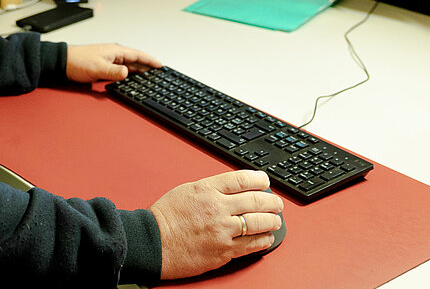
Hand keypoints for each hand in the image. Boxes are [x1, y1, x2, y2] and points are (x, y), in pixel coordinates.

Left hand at [64, 43, 161, 82]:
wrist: (64, 63)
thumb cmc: (79, 61)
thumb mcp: (98, 68)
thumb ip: (114, 71)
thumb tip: (127, 73)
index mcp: (116, 51)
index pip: (138, 55)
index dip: (150, 60)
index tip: (160, 65)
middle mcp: (115, 54)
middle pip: (136, 60)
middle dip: (147, 66)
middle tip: (158, 73)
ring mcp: (111, 60)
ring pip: (129, 65)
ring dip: (139, 70)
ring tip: (149, 77)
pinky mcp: (106, 66)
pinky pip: (122, 69)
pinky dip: (129, 73)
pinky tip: (131, 79)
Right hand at [149, 170, 283, 279]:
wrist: (152, 242)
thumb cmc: (165, 217)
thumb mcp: (187, 190)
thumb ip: (210, 189)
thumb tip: (232, 190)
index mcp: (208, 189)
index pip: (242, 179)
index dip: (260, 179)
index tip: (266, 182)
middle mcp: (218, 208)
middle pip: (256, 200)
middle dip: (272, 201)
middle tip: (277, 203)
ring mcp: (222, 230)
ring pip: (259, 222)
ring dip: (272, 221)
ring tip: (276, 221)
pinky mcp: (224, 251)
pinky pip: (252, 245)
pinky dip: (263, 240)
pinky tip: (266, 238)